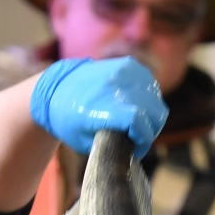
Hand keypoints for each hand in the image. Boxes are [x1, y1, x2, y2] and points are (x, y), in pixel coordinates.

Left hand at [29, 56, 166, 158]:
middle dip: (149, 131)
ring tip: (136, 125)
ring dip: (151, 117)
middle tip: (137, 139)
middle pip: (154, 115)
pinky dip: (147, 100)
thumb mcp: (85, 142)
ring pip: (156, 102)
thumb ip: (112, 146)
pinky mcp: (130, 65)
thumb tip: (135, 148)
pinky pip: (151, 88)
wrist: (57, 86)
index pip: (140, 123)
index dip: (143, 140)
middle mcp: (119, 87)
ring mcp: (127, 73)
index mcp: (106, 108)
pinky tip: (136, 107)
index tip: (136, 149)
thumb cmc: (69, 120)